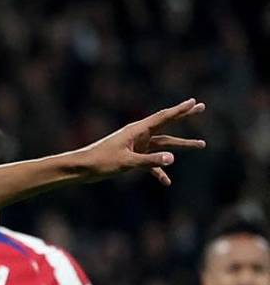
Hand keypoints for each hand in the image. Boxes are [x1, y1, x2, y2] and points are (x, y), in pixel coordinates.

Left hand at [76, 98, 205, 185]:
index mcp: (137, 130)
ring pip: (164, 144)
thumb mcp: (127, 162)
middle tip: (202, 107)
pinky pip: (151, 163)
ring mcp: (136, 146)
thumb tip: (173, 158)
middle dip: (184, 117)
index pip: (163, 117)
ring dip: (181, 145)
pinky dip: (159, 171)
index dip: (180, 110)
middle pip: (167, 125)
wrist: (82, 168)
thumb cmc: (101, 162)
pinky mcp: (132, 157)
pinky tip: (166, 182)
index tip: (194, 102)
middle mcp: (138, 135)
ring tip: (201, 144)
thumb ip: (150, 161)